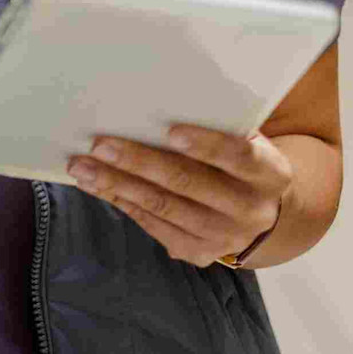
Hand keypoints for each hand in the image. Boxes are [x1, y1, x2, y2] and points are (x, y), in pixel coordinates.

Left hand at [67, 126, 290, 268]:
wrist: (265, 215)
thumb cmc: (242, 162)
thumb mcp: (247, 142)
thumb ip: (219, 126)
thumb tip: (158, 100)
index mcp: (270, 173)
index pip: (239, 156)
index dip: (206, 144)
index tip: (170, 131)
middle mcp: (251, 210)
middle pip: (188, 183)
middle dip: (140, 162)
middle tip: (100, 144)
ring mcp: (224, 237)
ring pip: (163, 207)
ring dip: (117, 185)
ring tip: (82, 166)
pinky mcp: (199, 252)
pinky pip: (153, 225)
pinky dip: (121, 202)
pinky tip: (95, 185)